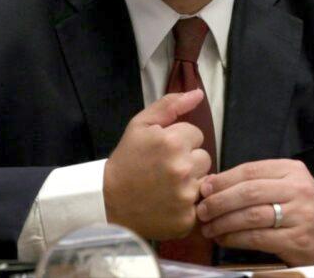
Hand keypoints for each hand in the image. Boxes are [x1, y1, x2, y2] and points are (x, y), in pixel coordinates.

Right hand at [104, 90, 211, 239]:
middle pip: (204, 157)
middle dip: (187, 160)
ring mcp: (185, 195)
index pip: (196, 134)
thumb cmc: (126, 160)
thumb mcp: (140, 125)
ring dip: (191, 181)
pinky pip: (200, 203)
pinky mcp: (187, 218)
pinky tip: (169, 202)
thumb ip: (170, 105)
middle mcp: (182, 168)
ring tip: (167, 185)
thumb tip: (198, 93)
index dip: (179, 141)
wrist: (108, 201)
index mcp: (172, 142)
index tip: (162, 151)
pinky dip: (187, 204)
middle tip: (164, 169)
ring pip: (204, 179)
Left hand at [195, 159, 313, 265]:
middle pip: (249, 192)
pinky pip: (258, 238)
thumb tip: (212, 183)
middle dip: (219, 202)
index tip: (204, 189)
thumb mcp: (284, 185)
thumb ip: (254, 182)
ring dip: (223, 223)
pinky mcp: (297, 239)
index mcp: (292, 170)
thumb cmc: (300, 208)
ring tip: (208, 228)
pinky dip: (235, 239)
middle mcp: (298, 189)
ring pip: (251, 216)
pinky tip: (224, 239)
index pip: (250, 171)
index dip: (223, 180)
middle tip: (201, 210)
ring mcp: (300, 215)